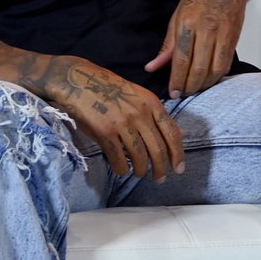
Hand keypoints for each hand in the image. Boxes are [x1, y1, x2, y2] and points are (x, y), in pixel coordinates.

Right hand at [48, 57, 184, 181]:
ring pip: (139, 155)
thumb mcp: (140, 98)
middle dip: (161, 168)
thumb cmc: (111, 90)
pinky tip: (122, 170)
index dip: (177, 154)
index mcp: (151, 103)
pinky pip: (118, 157)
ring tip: (140, 174)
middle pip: (157, 148)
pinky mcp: (104, 131)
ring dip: (142, 169)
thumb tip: (181, 135)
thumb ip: (159, 117)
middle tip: (160, 179)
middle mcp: (140, 113)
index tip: (179, 169)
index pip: (171, 133)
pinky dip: (122, 168)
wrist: (79, 80)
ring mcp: (122, 122)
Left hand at [146, 0, 250, 97]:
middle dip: (189, 85)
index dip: (176, 79)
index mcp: (187, 22)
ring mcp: (223, 34)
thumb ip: (167, 44)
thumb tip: (152, 66)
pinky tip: (209, 79)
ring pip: (214, 69)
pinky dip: (217, 75)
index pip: (181, 58)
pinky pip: (226, 63)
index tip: (172, 92)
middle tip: (182, 93)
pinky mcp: (234, 38)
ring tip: (195, 88)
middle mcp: (206, 29)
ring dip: (204, 84)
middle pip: (198, 67)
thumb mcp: (177, 15)